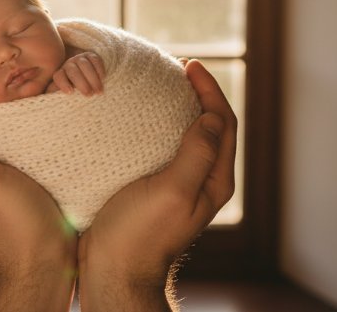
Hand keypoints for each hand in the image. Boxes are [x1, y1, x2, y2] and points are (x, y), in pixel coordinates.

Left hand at [46, 50, 105, 94]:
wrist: (86, 85)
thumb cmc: (72, 94)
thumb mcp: (61, 97)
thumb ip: (56, 98)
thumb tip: (50, 102)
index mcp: (59, 75)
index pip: (59, 76)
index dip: (63, 83)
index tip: (70, 92)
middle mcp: (68, 65)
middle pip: (72, 70)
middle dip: (81, 82)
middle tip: (89, 94)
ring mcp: (80, 59)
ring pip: (84, 64)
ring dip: (92, 77)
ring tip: (98, 91)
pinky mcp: (91, 56)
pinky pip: (95, 59)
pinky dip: (99, 68)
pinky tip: (103, 78)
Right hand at [76, 59, 236, 310]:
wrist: (112, 271)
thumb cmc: (140, 235)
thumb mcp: (172, 191)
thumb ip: (196, 154)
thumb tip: (211, 115)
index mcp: (214, 180)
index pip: (223, 122)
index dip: (210, 90)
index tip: (189, 66)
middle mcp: (202, 181)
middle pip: (210, 126)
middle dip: (198, 93)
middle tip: (175, 68)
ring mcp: (179, 186)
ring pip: (188, 136)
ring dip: (178, 108)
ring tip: (158, 86)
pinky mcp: (155, 189)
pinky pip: (165, 148)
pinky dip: (158, 126)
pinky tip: (138, 119)